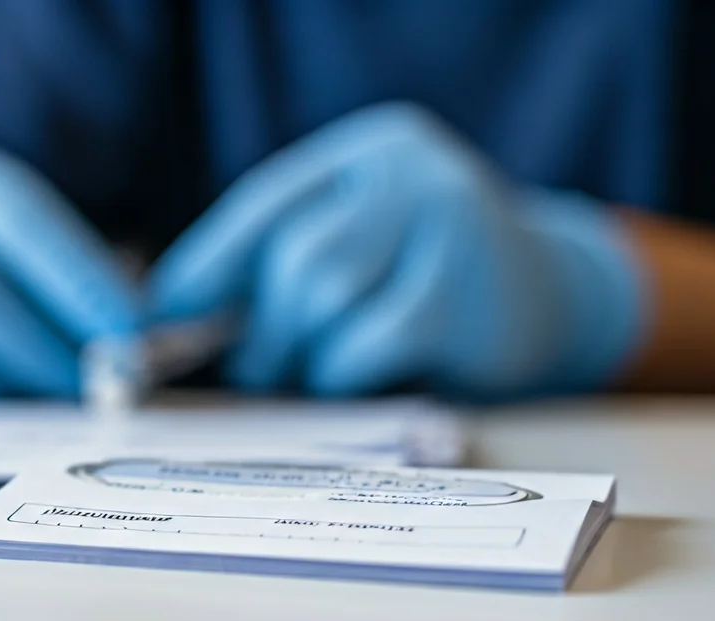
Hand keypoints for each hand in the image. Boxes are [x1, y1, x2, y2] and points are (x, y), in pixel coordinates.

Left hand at [148, 103, 646, 398]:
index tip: (159, 312)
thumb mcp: (366, 246)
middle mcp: (409, 172)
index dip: (205, 263)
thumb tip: (176, 312)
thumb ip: (287, 262)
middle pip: (293, 255)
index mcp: (370, 151)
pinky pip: (362, 343)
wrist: (556, 298)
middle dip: (260, 326)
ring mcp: (446, 225)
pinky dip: (338, 372)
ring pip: (321, 295)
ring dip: (298, 353)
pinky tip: (350, 376)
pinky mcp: (463, 296)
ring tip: (306, 369)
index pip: (264, 204)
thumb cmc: (430, 279)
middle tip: (254, 366)